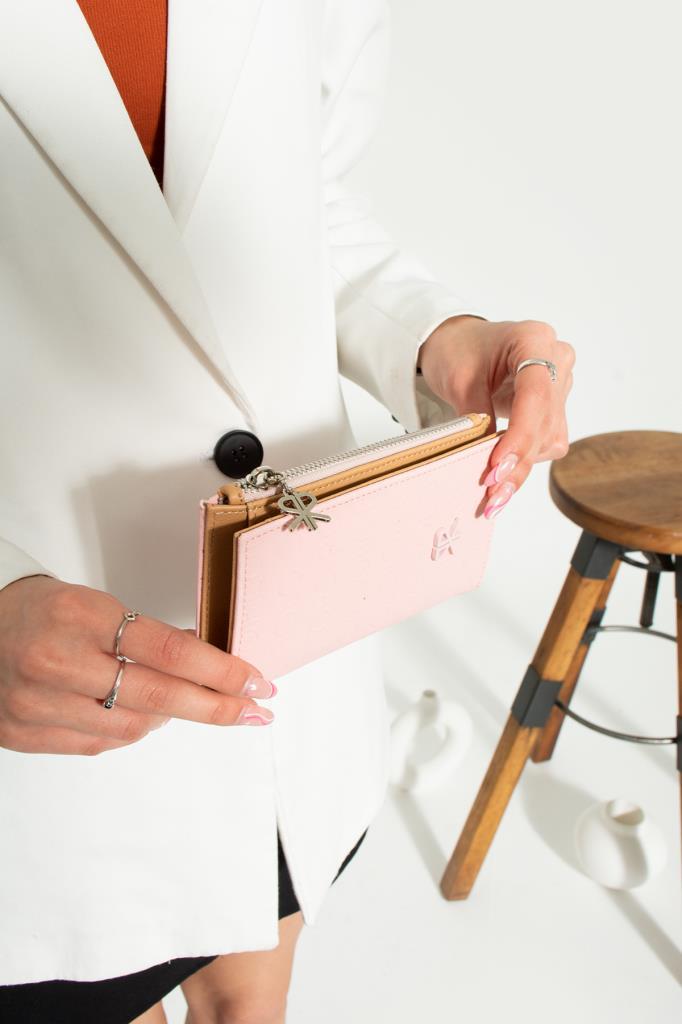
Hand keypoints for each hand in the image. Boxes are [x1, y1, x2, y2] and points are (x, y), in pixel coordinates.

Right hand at [0, 576, 275, 755]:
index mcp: (78, 617)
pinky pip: (98, 744)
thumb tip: (207, 659)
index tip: (256, 681)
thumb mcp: (95, 604)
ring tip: (185, 701)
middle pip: (159, 696)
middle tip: (256, 710)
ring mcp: (37, 705)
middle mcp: (56, 664)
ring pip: (132, 728)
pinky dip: (129, 730)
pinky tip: (141, 713)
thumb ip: (148, 636)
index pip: (168, 650)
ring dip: (170, 716)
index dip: (221, 670)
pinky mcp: (24, 735)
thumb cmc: (38, 611)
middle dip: (217, 707)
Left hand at [418, 316, 574, 516]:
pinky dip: (526, 461)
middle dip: (518, 461)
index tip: (498, 466)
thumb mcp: (459, 380)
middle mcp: (557, 359)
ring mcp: (560, 383)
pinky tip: (505, 478)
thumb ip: (477, 418)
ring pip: (550, 437)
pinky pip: (548, 440)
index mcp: (533, 339)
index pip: (536, 393)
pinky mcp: (556, 406)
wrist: (461, 343)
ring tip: (495, 495)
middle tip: (493, 494)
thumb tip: (488, 463)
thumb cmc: (459, 351)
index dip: (520, 434)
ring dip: (523, 467)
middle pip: (545, 420)